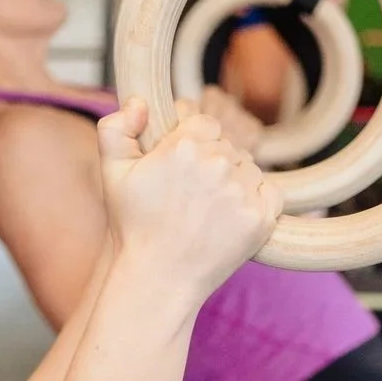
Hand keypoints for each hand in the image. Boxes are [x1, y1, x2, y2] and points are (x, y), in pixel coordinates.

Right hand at [96, 99, 281, 302]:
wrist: (159, 278)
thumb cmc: (133, 226)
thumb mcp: (112, 174)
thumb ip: (116, 128)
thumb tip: (140, 102)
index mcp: (183, 146)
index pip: (205, 124)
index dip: (194, 144)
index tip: (183, 168)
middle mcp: (216, 164)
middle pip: (228, 146)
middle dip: (213, 163)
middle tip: (191, 196)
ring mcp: (241, 192)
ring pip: (248, 169)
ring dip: (235, 182)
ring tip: (209, 210)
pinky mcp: (261, 219)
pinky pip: (269, 193)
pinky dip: (256, 201)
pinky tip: (230, 218)